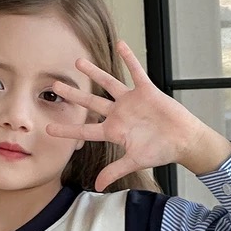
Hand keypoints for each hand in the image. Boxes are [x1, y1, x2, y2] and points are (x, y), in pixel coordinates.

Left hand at [46, 40, 230, 190]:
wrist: (182, 141)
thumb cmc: (160, 151)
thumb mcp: (134, 162)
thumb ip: (114, 171)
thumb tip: (97, 186)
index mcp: (114, 131)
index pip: (85, 130)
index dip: (67, 129)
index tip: (48, 129)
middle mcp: (119, 114)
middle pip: (91, 102)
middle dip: (73, 95)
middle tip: (55, 86)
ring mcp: (131, 101)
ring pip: (108, 83)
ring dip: (94, 72)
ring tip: (78, 62)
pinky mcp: (146, 91)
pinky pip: (136, 72)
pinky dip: (129, 58)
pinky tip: (120, 44)